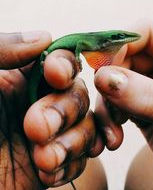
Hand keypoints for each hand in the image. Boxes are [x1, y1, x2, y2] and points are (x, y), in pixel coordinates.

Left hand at [0, 31, 95, 188]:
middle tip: (34, 128)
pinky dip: (71, 166)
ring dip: (72, 143)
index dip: (66, 66)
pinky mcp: (53, 165)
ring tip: (43, 159)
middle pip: (79, 94)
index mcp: (23, 79)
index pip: (62, 63)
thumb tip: (45, 37)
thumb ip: (4, 48)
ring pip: (86, 127)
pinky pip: (81, 159)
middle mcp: (41, 103)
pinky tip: (48, 173)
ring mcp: (50, 134)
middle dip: (64, 111)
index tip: (56, 75)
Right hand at [94, 22, 152, 188]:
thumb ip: (150, 99)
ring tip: (113, 133)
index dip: (120, 45)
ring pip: (115, 83)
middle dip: (110, 83)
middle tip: (109, 109)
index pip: (147, 33)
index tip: (100, 69)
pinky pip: (115, 104)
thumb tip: (105, 77)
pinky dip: (108, 119)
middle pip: (125, 58)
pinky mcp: (142, 109)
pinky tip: (113, 138)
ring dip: (106, 106)